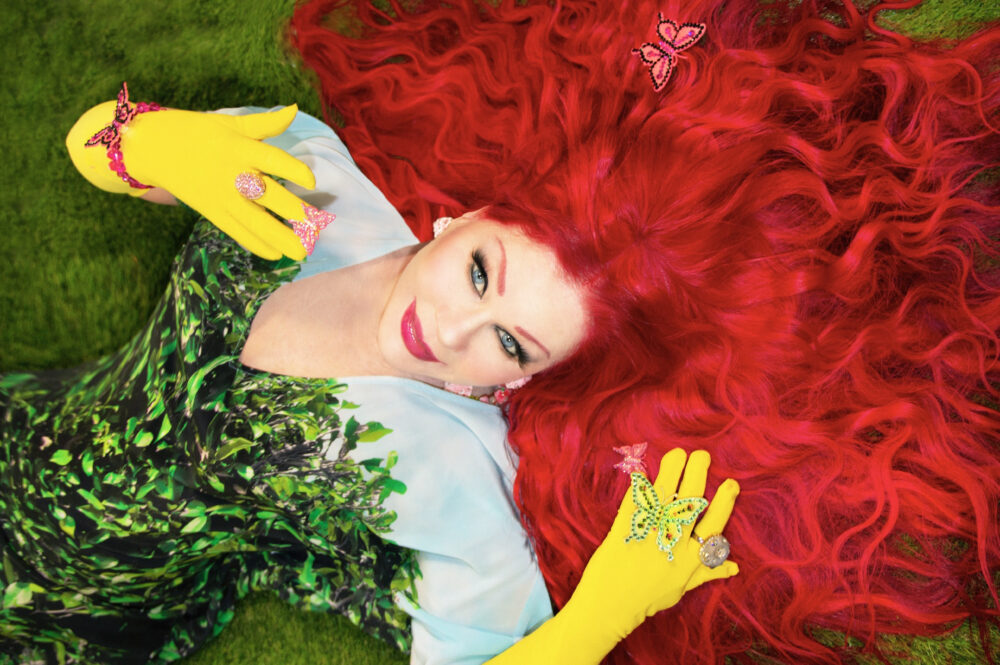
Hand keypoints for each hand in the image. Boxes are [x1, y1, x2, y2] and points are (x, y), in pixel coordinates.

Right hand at [67, 97, 316, 259]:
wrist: (152, 147)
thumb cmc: (197, 131)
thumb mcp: (231, 123)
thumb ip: (265, 123)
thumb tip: (293, 110)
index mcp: (238, 147)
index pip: (270, 158)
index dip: (292, 169)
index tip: (311, 182)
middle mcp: (231, 173)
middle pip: (266, 195)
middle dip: (292, 212)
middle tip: (317, 228)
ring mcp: (221, 195)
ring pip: (253, 220)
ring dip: (279, 238)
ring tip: (301, 252)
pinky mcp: (211, 211)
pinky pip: (235, 230)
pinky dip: (254, 243)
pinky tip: (274, 255)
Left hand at [484, 448, 738, 664]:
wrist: (610, 607)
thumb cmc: (647, 598)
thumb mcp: (681, 588)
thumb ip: (706, 573)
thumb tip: (734, 565)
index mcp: (690, 560)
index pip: (714, 526)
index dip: (724, 503)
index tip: (731, 483)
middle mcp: (672, 546)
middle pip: (690, 504)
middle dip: (698, 475)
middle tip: (702, 455)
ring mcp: (647, 537)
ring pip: (664, 497)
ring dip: (672, 471)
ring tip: (678, 453)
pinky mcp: (623, 530)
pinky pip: (634, 504)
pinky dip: (639, 487)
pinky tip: (644, 471)